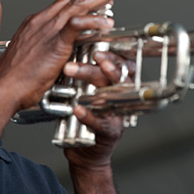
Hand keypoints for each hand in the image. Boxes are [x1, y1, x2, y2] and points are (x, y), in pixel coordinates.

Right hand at [0, 0, 127, 112]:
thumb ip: (45, 51)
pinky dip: (94, 20)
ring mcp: (47, 30)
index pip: (64, 3)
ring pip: (78, 4)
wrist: (2, 91)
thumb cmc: (14, 82)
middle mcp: (41, 21)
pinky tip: (106, 22)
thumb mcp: (31, 59)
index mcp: (35, 24)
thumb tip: (57, 56)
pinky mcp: (54, 43)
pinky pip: (77, 25)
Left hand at [62, 51, 135, 169]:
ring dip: (91, 79)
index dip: (112, 50)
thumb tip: (71, 44)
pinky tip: (77, 108)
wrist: (85, 152)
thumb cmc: (85, 116)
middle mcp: (122, 97)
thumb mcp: (86, 90)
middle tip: (83, 54)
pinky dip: (89, 115)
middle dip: (99, 62)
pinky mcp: (110, 133)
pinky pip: (101, 122)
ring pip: (110, 94)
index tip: (96, 40)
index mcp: (117, 84)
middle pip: (115, 74)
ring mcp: (117, 115)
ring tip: (73, 70)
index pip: (121, 62)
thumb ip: (85, 71)